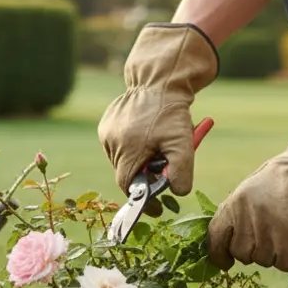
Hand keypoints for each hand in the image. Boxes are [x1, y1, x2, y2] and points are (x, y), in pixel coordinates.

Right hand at [99, 24, 218, 204]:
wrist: (158, 80)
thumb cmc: (171, 112)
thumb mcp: (183, 143)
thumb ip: (181, 172)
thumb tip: (177, 194)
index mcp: (128, 150)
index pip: (128, 186)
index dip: (143, 200)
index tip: (157, 207)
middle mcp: (111, 143)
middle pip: (126, 174)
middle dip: (144, 178)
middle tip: (162, 171)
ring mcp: (105, 133)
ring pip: (121, 160)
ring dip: (137, 161)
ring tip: (155, 147)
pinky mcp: (105, 124)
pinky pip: (116, 146)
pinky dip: (130, 147)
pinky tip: (145, 135)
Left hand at [207, 97, 287, 271]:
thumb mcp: (252, 187)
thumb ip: (238, 212)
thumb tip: (227, 239)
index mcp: (236, 204)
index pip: (216, 238)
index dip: (218, 253)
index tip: (224, 261)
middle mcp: (251, 222)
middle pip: (242, 253)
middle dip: (253, 249)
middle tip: (270, 234)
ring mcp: (273, 236)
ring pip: (265, 260)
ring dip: (275, 251)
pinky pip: (286, 265)